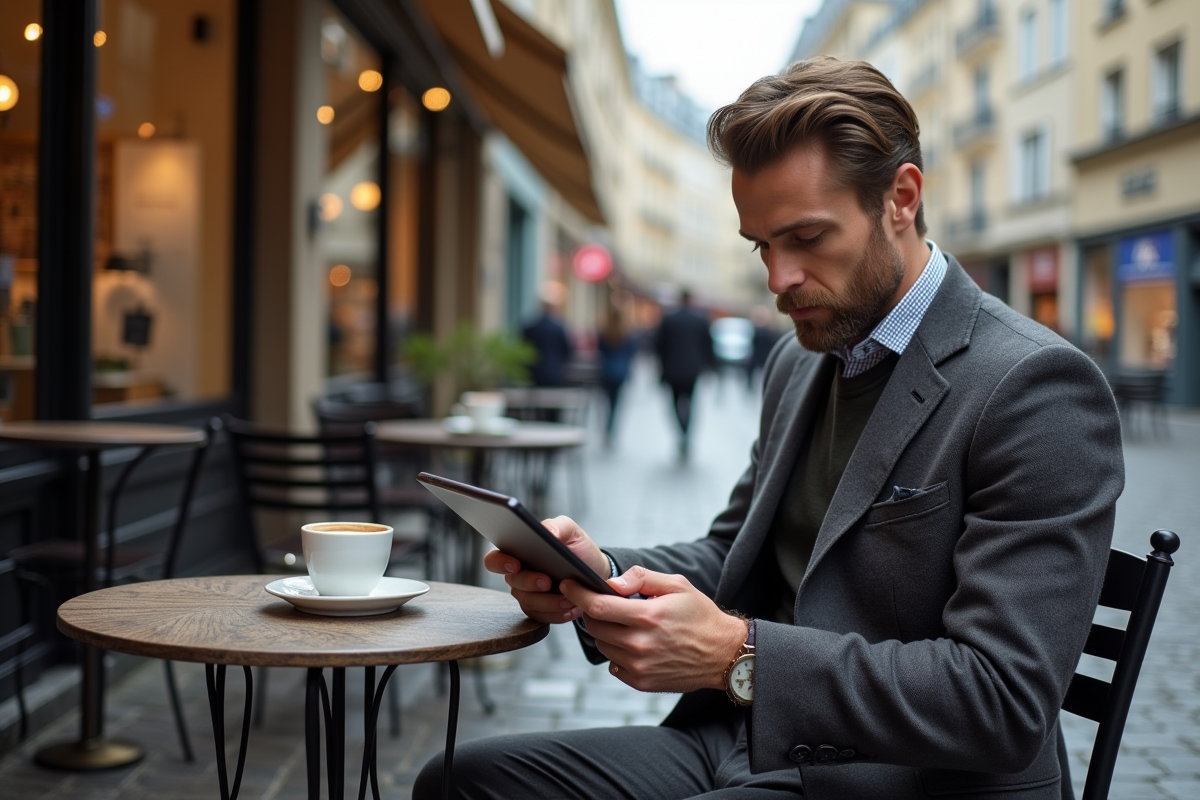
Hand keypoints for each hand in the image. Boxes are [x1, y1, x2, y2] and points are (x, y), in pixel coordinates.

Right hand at [482, 516, 607, 624]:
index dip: (499, 562)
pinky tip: (571, 608)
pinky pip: (541, 616)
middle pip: (513, 582)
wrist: (595, 572)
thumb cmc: (578, 549)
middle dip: (530, 582)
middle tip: (547, 581)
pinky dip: (557, 614)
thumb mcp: (571, 532)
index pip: (494, 559)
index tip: (515, 563)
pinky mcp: (539, 610)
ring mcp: (527, 594)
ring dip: (549, 602)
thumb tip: (548, 533)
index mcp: (519, 552)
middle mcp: (518, 575)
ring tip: (569, 599)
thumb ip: (558, 526)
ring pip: (528, 602)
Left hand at [560, 566, 747, 693]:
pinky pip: (613, 665)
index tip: (567, 585)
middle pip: (594, 626)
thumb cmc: (700, 616)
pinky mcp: (641, 682)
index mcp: (647, 616)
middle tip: (604, 604)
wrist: (724, 654)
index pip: (598, 606)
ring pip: (602, 645)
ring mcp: (640, 666)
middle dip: (592, 611)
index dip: (577, 594)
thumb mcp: (677, 585)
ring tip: (626, 624)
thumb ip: (642, 577)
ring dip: (605, 632)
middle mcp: (640, 643)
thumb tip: (613, 583)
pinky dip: (617, 653)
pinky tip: (635, 644)